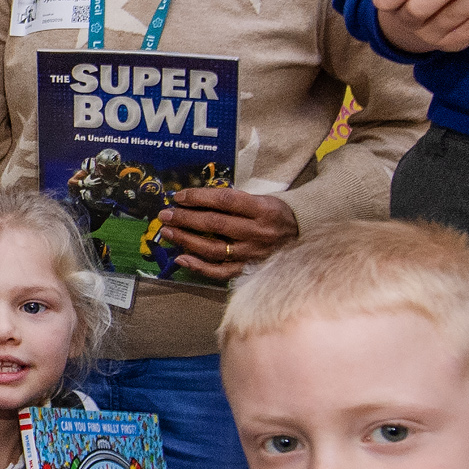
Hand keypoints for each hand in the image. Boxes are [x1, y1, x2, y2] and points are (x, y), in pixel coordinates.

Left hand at [153, 183, 299, 280]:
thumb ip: (235, 201)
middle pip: (215, 224)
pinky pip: (219, 272)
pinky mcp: (248, 270)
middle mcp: (257, 232)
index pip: (224, 201)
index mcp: (262, 209)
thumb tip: (197, 200)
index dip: (199, 198)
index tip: (179, 196)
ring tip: (168, 233)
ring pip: (213, 249)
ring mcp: (252, 253)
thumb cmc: (277, 215)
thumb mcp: (264, 200)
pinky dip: (198, 267)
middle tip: (165, 215)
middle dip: (185, 219)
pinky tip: (181, 258)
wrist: (302, 239)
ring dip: (186, 240)